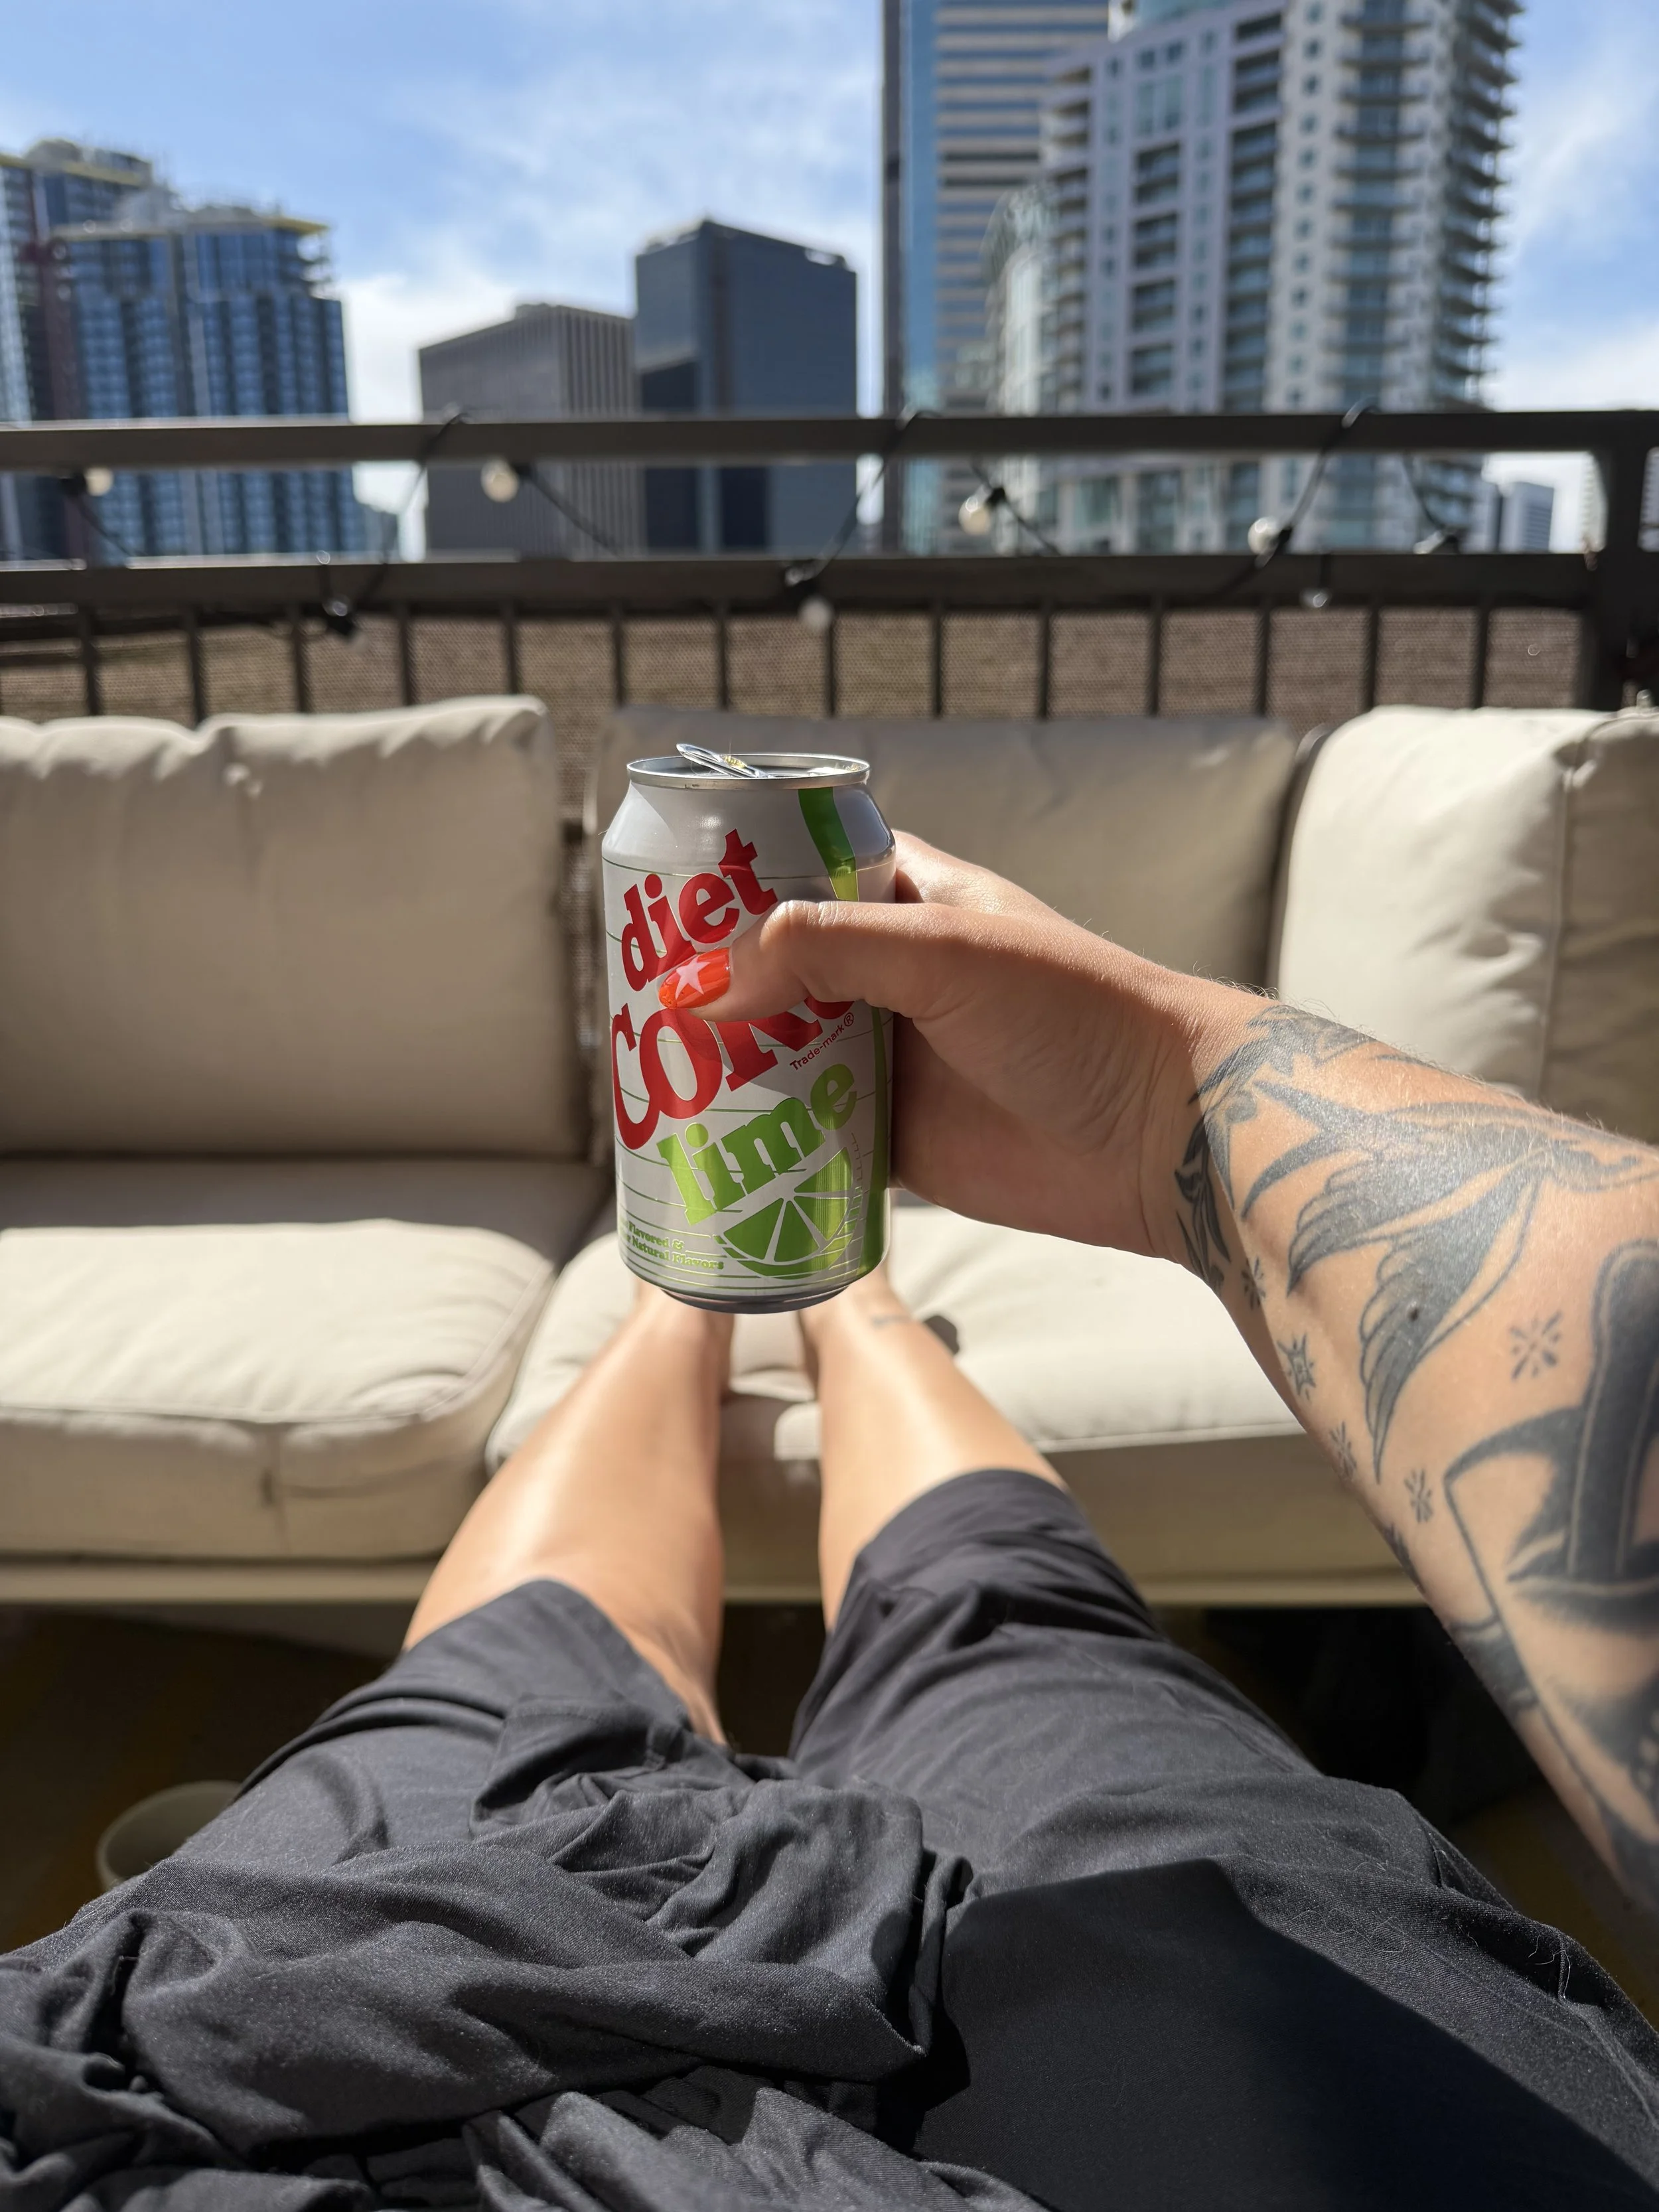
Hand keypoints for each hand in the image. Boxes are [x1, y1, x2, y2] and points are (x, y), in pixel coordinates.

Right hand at [658, 833, 1229, 1256]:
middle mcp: (889, 973)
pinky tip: (701, 1149)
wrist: (1161, 1133)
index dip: (726, 884)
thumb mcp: (944, 954)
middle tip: (632, 1008)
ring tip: (646, 1079)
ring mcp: (890, 1057)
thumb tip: (702, 988)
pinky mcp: (895, 1140)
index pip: (796, 867)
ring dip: (723, 1069)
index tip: (656, 910)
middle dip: (708, 989)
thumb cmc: (1077, 1014)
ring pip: (779, 1055)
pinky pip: (805, 1138)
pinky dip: (758, 1144)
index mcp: (907, 897)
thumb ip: (823, 954)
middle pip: (771, 970)